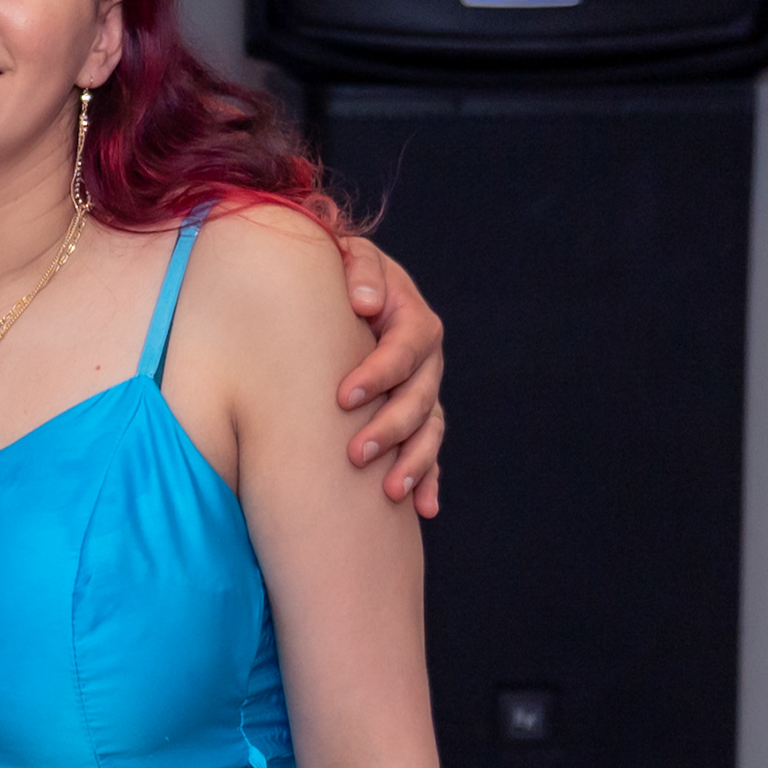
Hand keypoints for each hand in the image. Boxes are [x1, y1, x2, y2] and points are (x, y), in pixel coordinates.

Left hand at [330, 233, 446, 517]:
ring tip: (389, 493)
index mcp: (412, 320)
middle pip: (420, 397)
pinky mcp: (414, 418)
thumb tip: (366, 303)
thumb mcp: (350, 258)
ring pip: (429, 430)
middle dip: (392, 428)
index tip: (344, 396)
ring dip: (414, 462)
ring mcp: (423, 392)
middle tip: (357, 454)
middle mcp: (425, 361)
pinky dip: (428, 480)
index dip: (380, 372)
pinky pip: (429, 452)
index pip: (406, 348)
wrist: (340, 294)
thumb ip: (360, 270)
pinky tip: (423, 509)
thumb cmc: (338, 276)